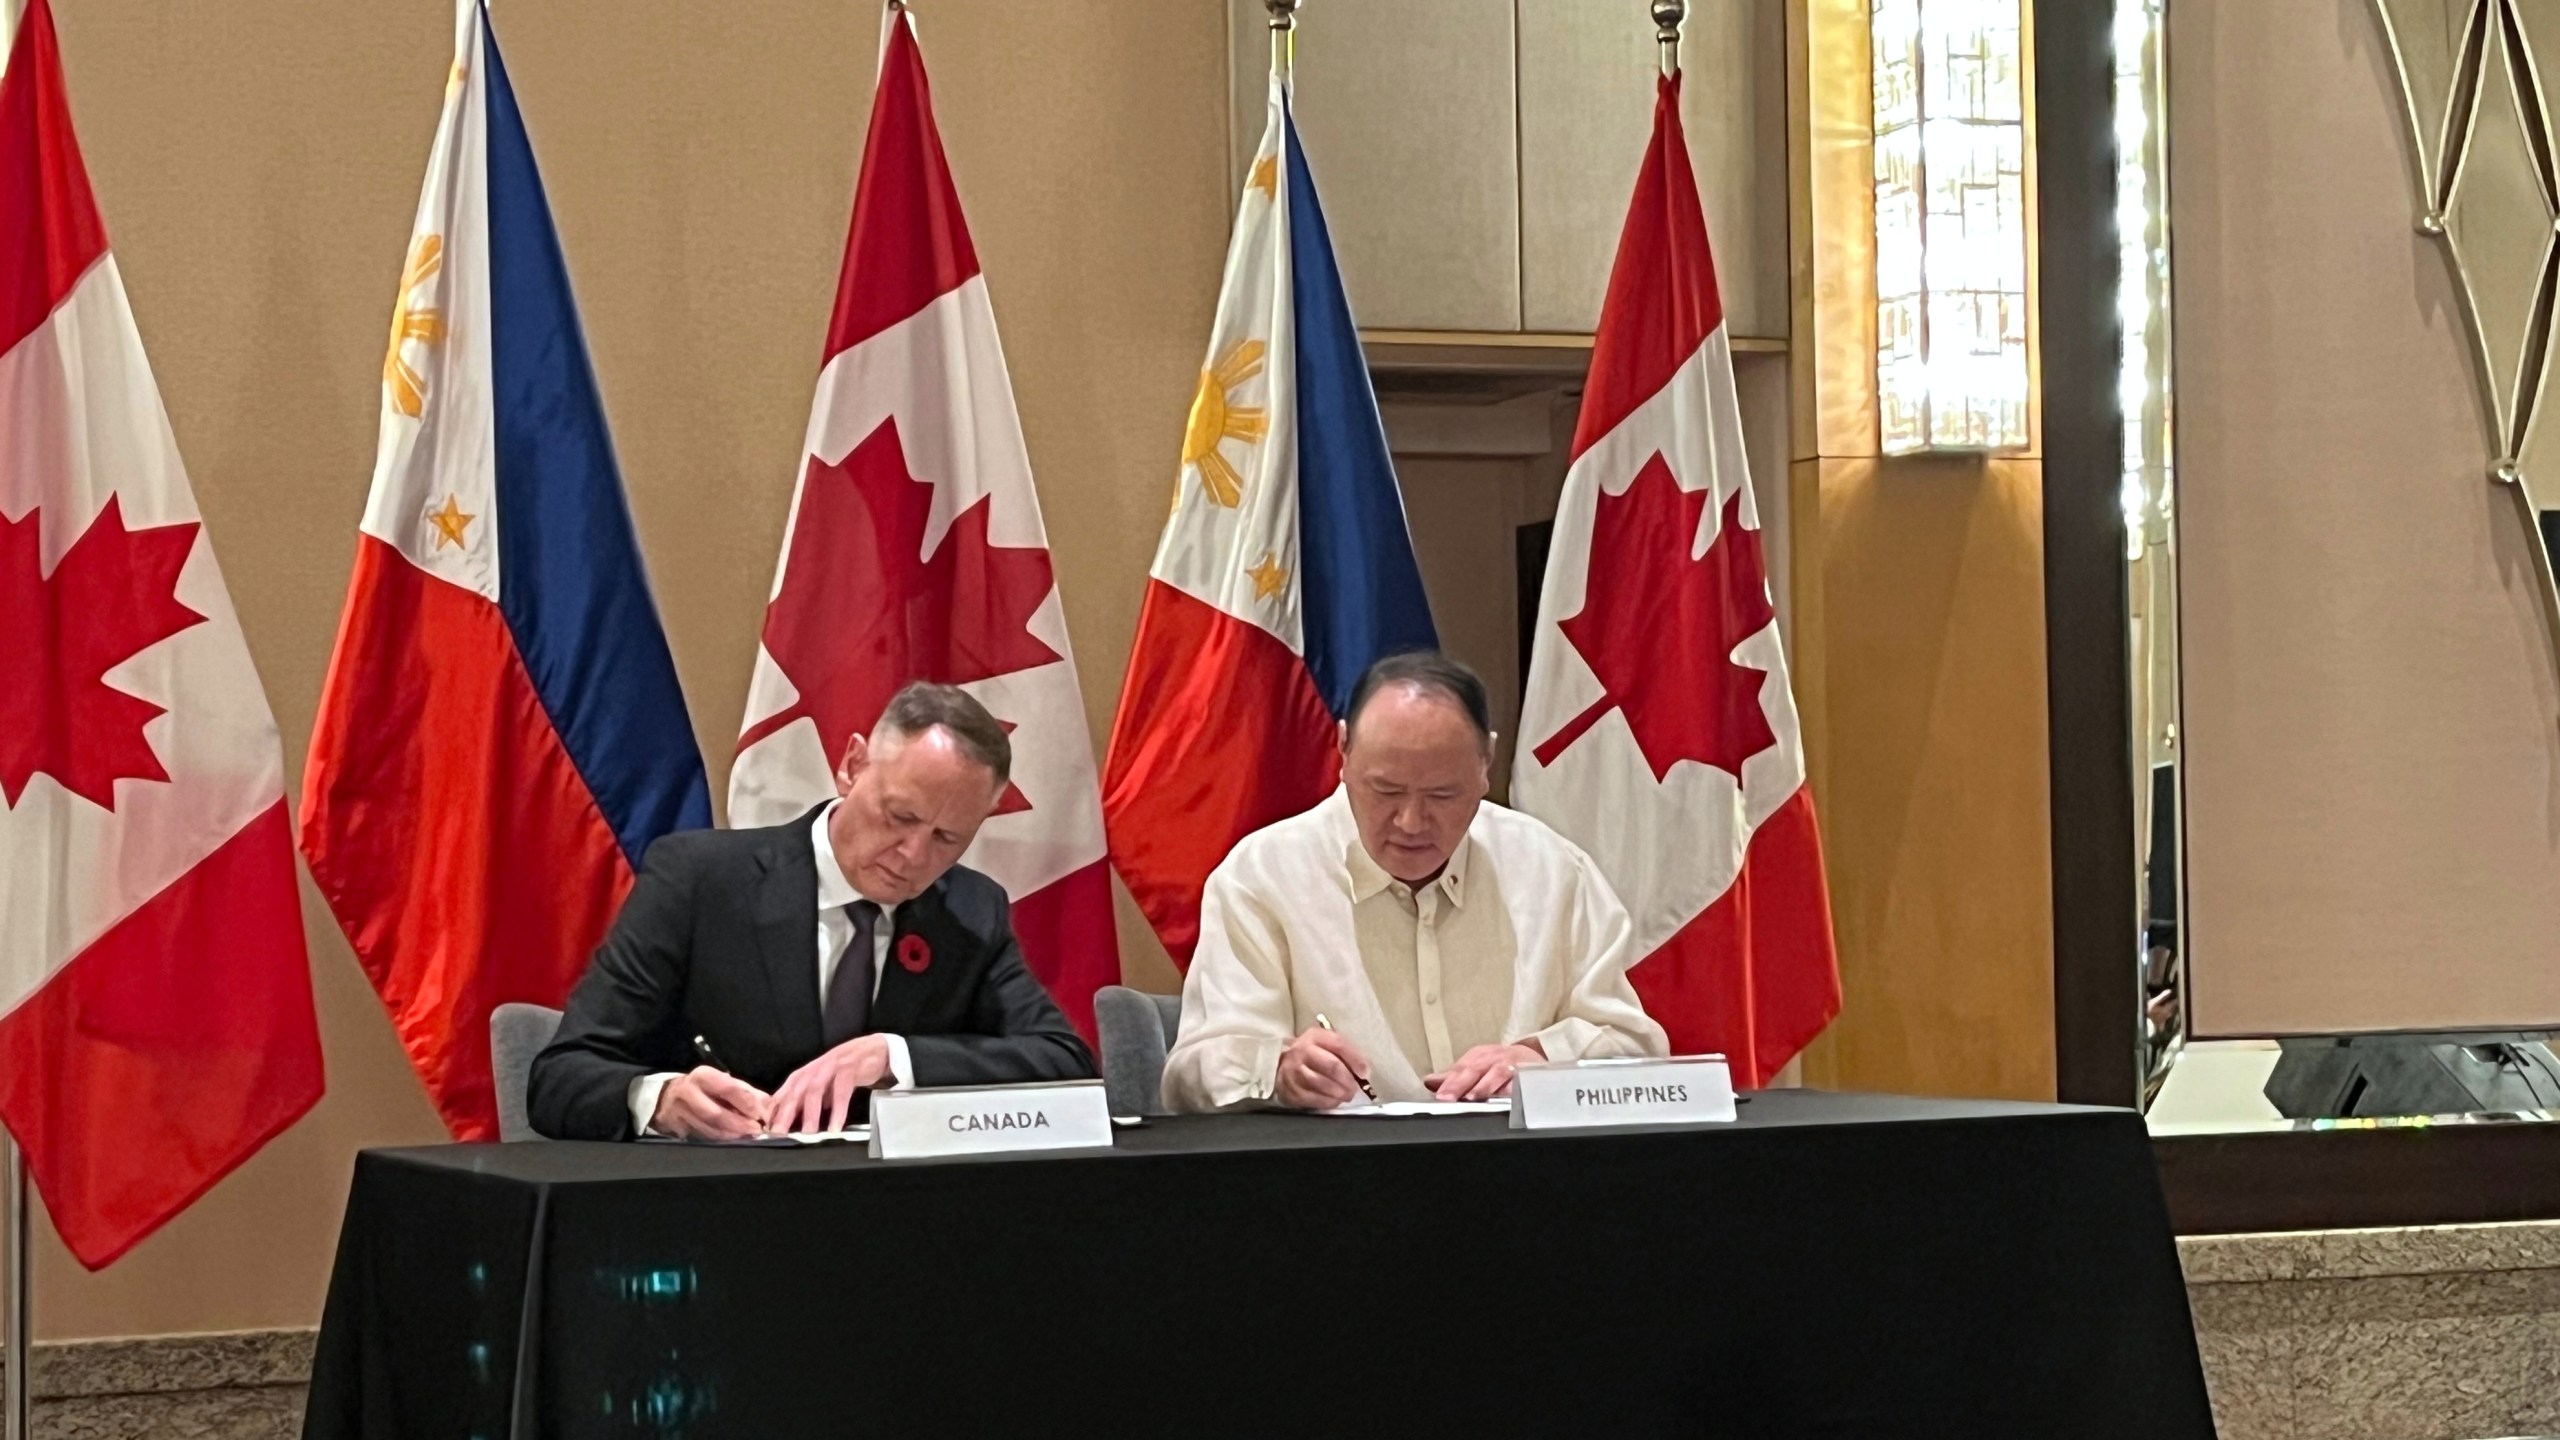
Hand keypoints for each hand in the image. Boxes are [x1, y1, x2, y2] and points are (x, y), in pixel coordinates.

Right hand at [650, 1066, 771, 1140]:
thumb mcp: (721, 1081)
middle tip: (756, 1131)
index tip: (761, 1114)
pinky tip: (733, 1142)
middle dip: (739, 1125)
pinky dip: (721, 1141)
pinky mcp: (678, 1130)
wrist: (665, 1099)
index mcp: (703, 1076)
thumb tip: (768, 1106)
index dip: (746, 1102)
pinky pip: (703, 1138)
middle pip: (716, 1113)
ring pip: (710, 1129)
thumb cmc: (702, 1088)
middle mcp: (689, 1093)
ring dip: (732, 1136)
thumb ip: (746, 1092)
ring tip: (748, 1138)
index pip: (728, 1088)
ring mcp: (681, 1114)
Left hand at [766, 1035, 896, 1133]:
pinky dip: (838, 1110)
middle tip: (779, 1133)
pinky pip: (841, 1092)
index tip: (767, 1130)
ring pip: (815, 1091)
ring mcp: (830, 1067)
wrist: (871, 1051)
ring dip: (811, 1113)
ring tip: (808, 1133)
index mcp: (803, 1075)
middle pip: (795, 1092)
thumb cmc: (842, 1072)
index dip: (773, 1111)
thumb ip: (805, 1102)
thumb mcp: (820, 1086)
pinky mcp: (848, 1069)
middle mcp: (813, 1070)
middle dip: (785, 1113)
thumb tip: (788, 1124)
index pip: (783, 1093)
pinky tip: (835, 1126)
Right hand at [1275, 1026, 1370, 1109]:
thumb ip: (1345, 1053)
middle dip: (1348, 1080)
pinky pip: (1314, 1099)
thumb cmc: (1313, 1055)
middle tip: (1355, 1088)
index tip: (1365, 1072)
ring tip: (1347, 1095)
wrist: (1283, 1066)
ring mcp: (1294, 1071)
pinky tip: (1335, 1100)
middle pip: (1332, 1066)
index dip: (1355, 1059)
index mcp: (1315, 1036)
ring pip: (1323, 1084)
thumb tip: (1364, 1070)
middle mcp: (1302, 1051)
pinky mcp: (1291, 1090)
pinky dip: (1329, 1102)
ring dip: (1340, 1093)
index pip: (1338, 1044)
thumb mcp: (1327, 1045)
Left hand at [1424, 1041, 1543, 1100]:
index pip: (1459, 1069)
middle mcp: (1492, 1058)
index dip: (1448, 1082)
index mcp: (1477, 1056)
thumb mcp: (1476, 1066)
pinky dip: (1512, 1088)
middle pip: (1474, 1069)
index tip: (1438, 1094)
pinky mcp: (1527, 1072)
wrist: (1532, 1058)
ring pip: (1496, 1073)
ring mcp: (1510, 1064)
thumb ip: (1454, 1076)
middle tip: (1446, 1097)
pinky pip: (1520, 1080)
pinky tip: (1505, 1097)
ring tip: (1472, 1097)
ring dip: (1484, 1085)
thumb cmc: (1500, 1063)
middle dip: (1460, 1083)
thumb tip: (1429, 1081)